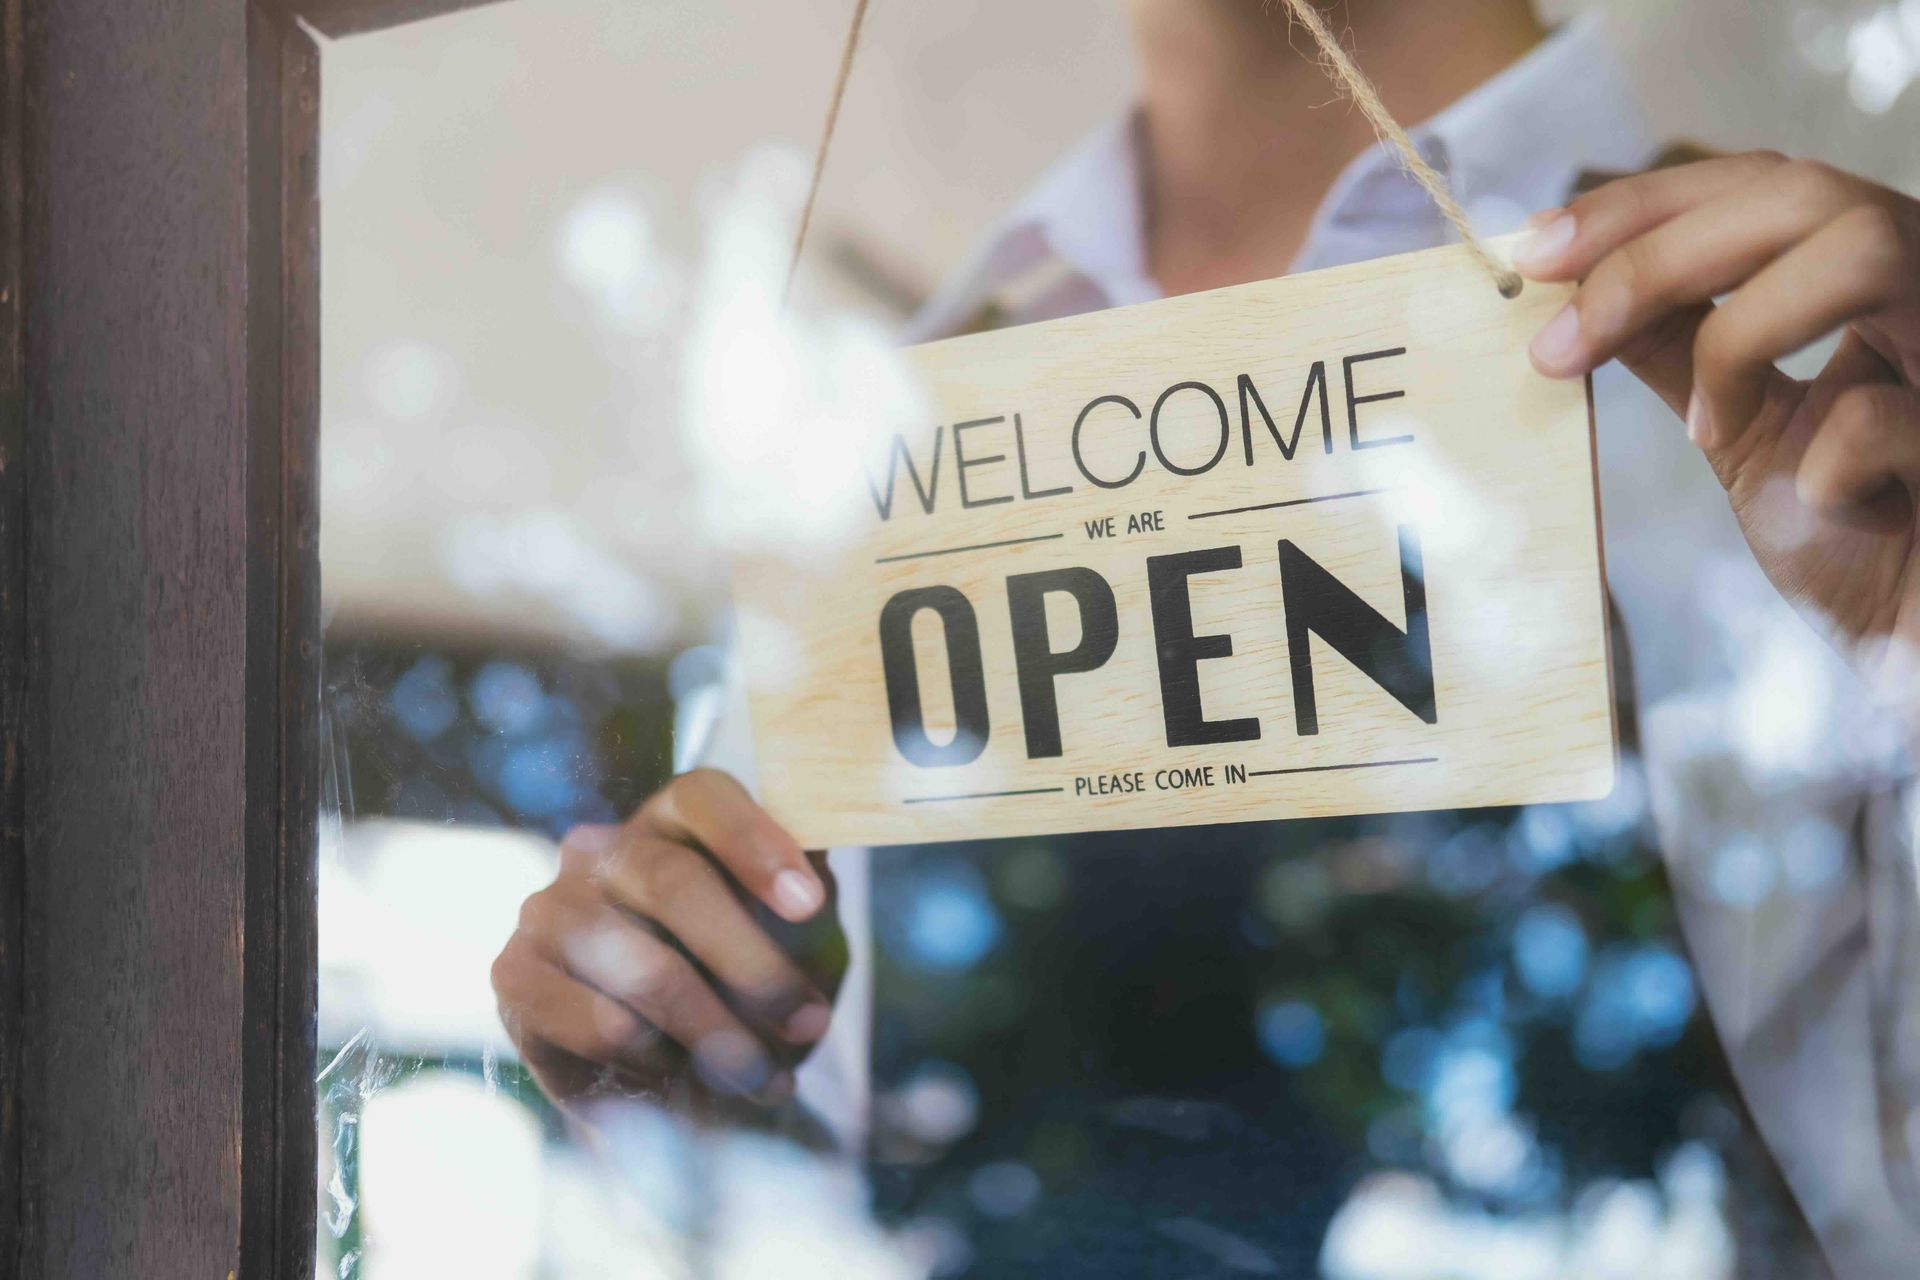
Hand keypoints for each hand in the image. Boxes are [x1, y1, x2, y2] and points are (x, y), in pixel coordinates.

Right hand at [491, 768, 842, 1111]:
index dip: (756, 843)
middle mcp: (602, 850)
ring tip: (763, 1076)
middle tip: (807, 1023)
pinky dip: (654, 1058)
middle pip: (674, 882)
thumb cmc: (742, 992)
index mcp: (671, 822)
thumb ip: (809, 913)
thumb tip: (816, 887)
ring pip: (641, 965)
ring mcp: (549, 909)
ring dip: (716, 1032)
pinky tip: (677, 1072)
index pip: (702, 796)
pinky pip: (596, 1021)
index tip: (810, 904)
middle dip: (753, 964)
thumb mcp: (798, 946)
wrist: (673, 1083)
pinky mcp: (515, 976)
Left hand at [1515, 152, 1919, 730]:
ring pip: (1863, 245)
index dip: (1643, 205)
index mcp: (1877, 283)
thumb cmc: (1857, 542)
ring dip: (1740, 336)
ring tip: (1708, 428)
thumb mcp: (1746, 433)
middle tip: (1562, 343)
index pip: (1762, 185)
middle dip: (1657, 255)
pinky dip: (1822, 474)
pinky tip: (1833, 516)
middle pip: (1803, 192)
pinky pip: (1878, 418)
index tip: (1536, 252)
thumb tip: (1578, 289)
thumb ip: (1683, 353)